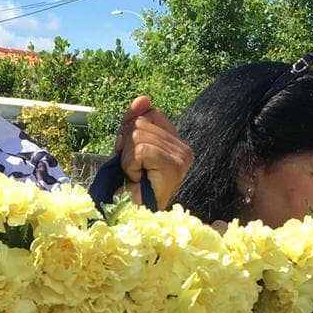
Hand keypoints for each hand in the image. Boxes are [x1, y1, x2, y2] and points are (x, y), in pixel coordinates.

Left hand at [113, 95, 192, 209]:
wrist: (128, 215)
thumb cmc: (128, 185)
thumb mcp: (127, 147)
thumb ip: (133, 120)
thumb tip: (144, 98)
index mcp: (177, 142)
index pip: (151, 113)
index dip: (131, 129)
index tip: (129, 154)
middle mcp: (185, 149)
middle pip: (142, 122)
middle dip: (127, 146)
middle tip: (132, 169)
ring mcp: (182, 157)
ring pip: (139, 135)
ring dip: (127, 158)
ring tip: (136, 176)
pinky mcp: (174, 166)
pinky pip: (141, 150)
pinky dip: (131, 165)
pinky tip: (138, 179)